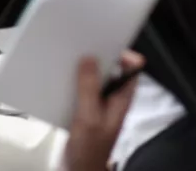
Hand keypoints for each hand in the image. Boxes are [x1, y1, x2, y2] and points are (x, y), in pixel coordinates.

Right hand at [63, 51, 143, 170]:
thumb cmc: (90, 152)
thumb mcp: (89, 116)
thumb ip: (89, 88)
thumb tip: (89, 61)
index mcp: (121, 99)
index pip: (132, 67)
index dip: (123, 53)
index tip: (106, 43)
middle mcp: (113, 99)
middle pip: (111, 70)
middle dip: (98, 59)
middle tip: (84, 50)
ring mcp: (99, 105)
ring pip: (95, 79)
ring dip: (84, 72)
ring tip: (71, 64)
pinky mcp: (86, 111)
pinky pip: (82, 91)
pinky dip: (74, 85)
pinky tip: (63, 84)